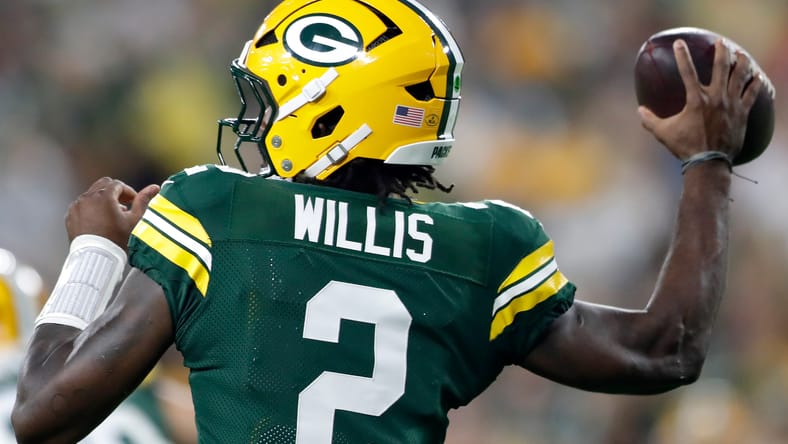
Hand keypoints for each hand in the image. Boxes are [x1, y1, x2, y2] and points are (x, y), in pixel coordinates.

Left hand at [65, 177, 159, 250]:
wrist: (96, 258)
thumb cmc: (117, 240)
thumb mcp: (134, 220)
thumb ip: (143, 201)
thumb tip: (154, 187)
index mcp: (104, 196)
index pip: (118, 185)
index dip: (128, 192)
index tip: (133, 202)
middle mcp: (87, 198)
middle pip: (103, 185)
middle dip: (114, 193)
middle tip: (123, 206)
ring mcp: (77, 206)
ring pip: (91, 194)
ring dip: (102, 200)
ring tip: (111, 215)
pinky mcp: (70, 216)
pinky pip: (81, 205)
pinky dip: (91, 208)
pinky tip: (99, 221)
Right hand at [639, 38, 762, 160]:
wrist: (709, 162)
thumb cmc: (685, 147)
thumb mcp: (663, 133)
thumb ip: (650, 120)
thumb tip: (639, 110)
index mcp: (696, 100)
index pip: (687, 72)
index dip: (682, 56)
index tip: (679, 43)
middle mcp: (716, 98)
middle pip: (721, 67)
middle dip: (721, 51)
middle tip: (720, 42)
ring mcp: (731, 104)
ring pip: (739, 76)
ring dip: (741, 62)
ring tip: (740, 53)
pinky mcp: (742, 113)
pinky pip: (752, 94)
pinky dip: (755, 83)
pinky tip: (757, 76)